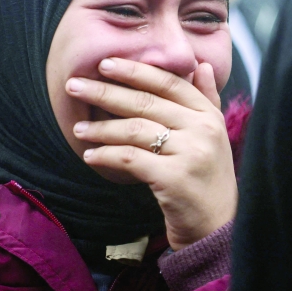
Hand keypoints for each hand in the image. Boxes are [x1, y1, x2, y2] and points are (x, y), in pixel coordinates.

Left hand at [66, 57, 236, 249]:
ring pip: (134, 129)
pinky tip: (90, 155)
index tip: (104, 63)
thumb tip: (199, 64)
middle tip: (74, 86)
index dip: (135, 71)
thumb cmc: (208, 179)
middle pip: (146, 102)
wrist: (217, 227)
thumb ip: (207, 99)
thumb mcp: (214, 136)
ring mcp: (190, 153)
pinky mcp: (174, 178)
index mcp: (209, 114)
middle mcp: (203, 129)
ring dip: (101, 128)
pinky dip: (106, 155)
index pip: (169, 83)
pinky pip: (130, 158)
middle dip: (106, 92)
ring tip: (78, 129)